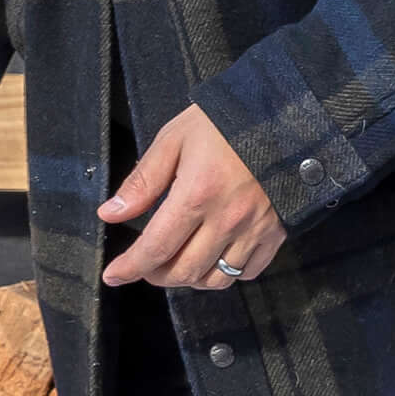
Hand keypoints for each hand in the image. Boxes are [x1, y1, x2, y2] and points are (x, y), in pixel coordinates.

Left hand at [102, 105, 284, 291]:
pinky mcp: (276, 232)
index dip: (130, 268)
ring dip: (189, 279)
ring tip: (177, 262)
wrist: (284, 115)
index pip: (156, 247)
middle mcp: (227, 219)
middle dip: (156, 276)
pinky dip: (226, 273)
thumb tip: (110, 214)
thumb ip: (142, 181)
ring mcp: (255, 229)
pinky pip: (247, 271)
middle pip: (184, 271)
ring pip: (216, 279)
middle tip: (144, 265)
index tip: (113, 275)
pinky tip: (213, 257)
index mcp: (197, 194)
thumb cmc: (225, 122)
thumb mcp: (175, 139)